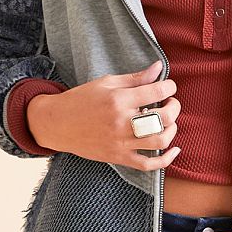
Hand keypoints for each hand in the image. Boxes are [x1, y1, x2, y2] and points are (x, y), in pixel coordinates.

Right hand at [27, 60, 181, 170]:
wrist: (57, 123)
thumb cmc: (81, 99)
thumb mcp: (107, 83)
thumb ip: (135, 78)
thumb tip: (159, 68)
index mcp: (119, 99)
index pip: (157, 91)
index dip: (170, 87)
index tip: (169, 86)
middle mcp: (122, 122)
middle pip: (164, 117)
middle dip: (174, 107)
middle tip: (170, 102)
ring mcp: (121, 143)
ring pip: (160, 140)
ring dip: (172, 129)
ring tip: (169, 121)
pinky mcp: (119, 157)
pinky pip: (148, 164)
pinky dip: (165, 160)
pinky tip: (174, 150)